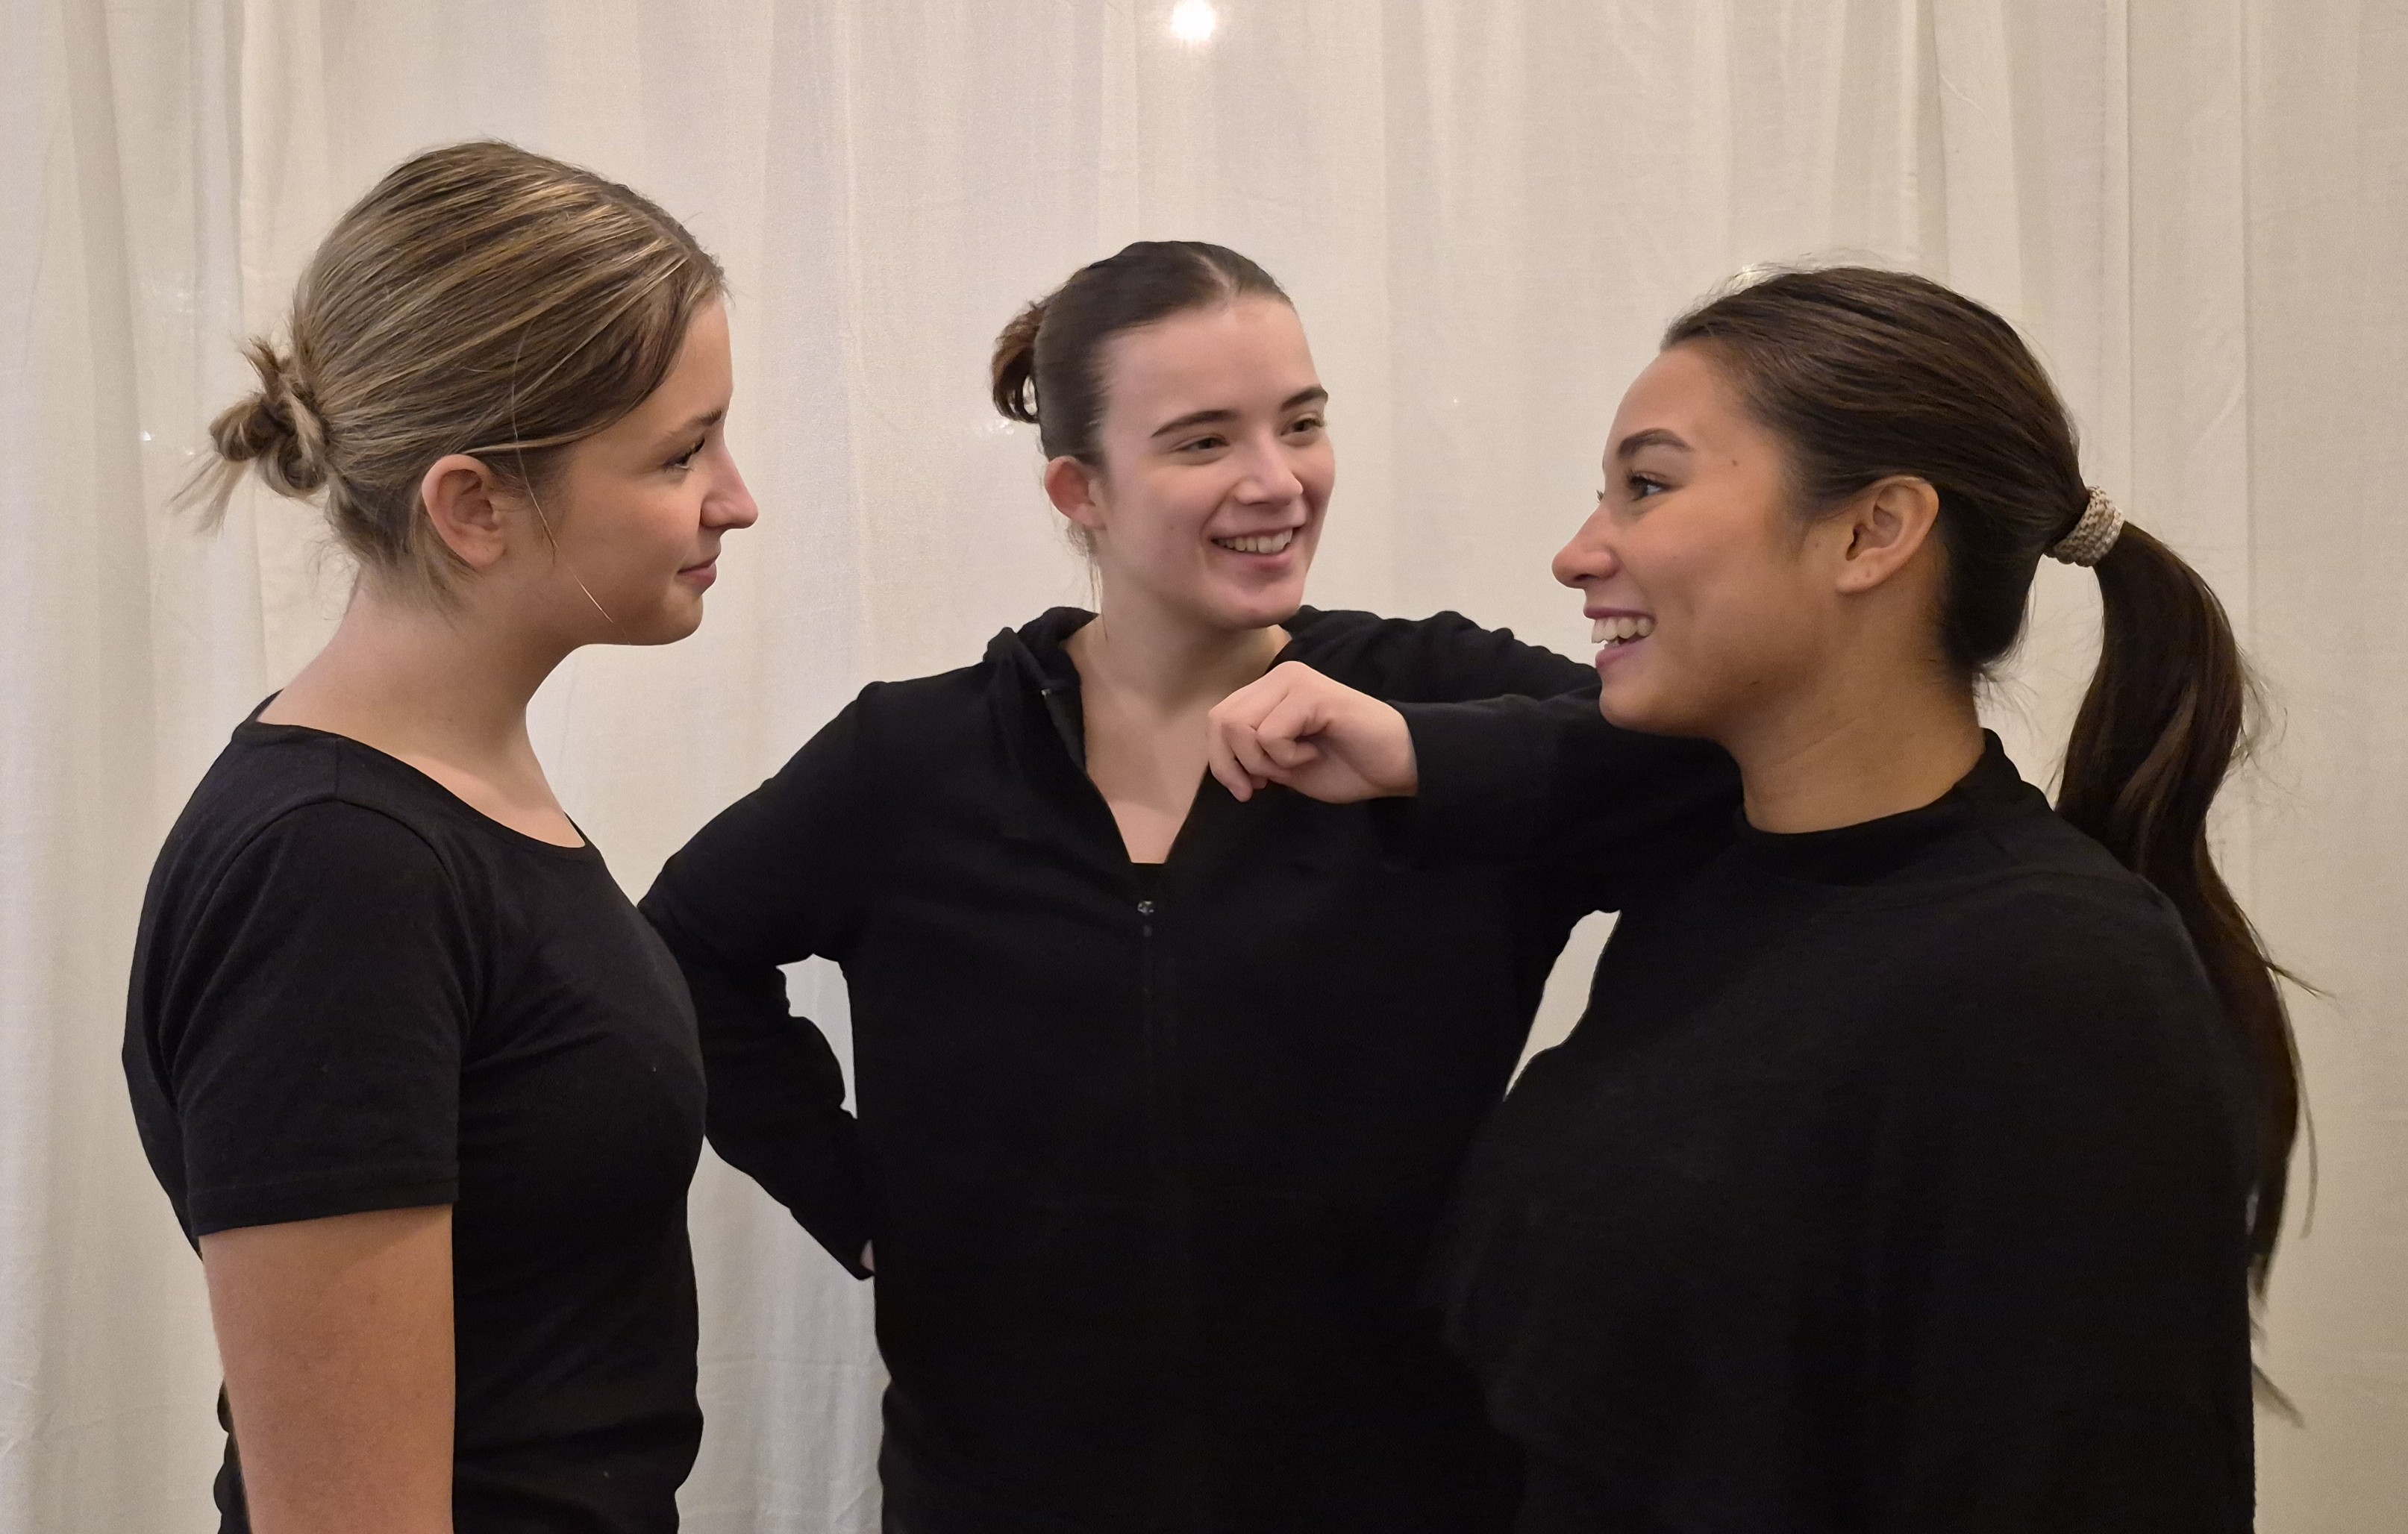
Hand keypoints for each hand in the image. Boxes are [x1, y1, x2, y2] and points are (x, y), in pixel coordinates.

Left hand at [1207, 661, 1418, 803]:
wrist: (1395, 765)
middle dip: (1236, 765)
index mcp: (1269, 691)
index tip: (1248, 789)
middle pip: (1221, 721)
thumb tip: (1222, 761)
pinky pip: (1270, 734)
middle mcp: (1278, 677)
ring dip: (1263, 761)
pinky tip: (1314, 753)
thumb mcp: (1284, 765)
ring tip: (1297, 763)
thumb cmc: (1345, 765)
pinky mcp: (1311, 694)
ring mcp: (1294, 681)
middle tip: (1267, 783)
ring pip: (1240, 726)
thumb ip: (1251, 755)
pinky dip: (1287, 757)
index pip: (1217, 720)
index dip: (1222, 761)